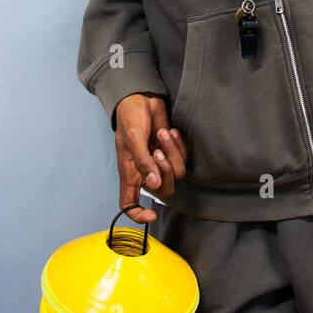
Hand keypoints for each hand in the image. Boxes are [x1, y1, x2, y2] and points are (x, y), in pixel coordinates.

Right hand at [113, 94, 188, 222]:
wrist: (141, 97)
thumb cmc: (131, 116)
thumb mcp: (133, 137)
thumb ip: (142, 162)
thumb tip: (152, 185)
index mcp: (129, 172)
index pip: (129, 204)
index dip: (138, 215)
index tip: (151, 215)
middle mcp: (145, 171)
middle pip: (163, 191)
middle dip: (165, 171)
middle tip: (157, 150)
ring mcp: (159, 162)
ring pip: (176, 174)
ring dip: (172, 153)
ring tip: (162, 134)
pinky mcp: (172, 151)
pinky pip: (184, 159)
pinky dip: (178, 145)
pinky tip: (169, 131)